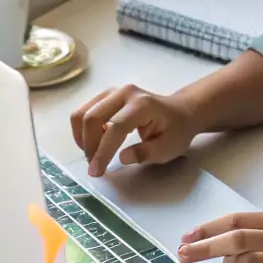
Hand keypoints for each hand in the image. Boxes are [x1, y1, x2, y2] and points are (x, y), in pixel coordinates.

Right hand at [70, 84, 200, 176]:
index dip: (103, 151)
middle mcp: (125, 93)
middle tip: (94, 166)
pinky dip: (83, 129)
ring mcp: (113, 91)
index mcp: (143, 105)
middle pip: (92, 117)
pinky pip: (85, 111)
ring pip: (83, 113)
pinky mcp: (106, 95)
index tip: (96, 171)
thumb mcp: (169, 148)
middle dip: (89, 145)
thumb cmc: (176, 130)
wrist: (180, 111)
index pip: (115, 127)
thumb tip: (123, 158)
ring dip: (82, 137)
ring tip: (93, 154)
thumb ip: (147, 153)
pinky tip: (96, 141)